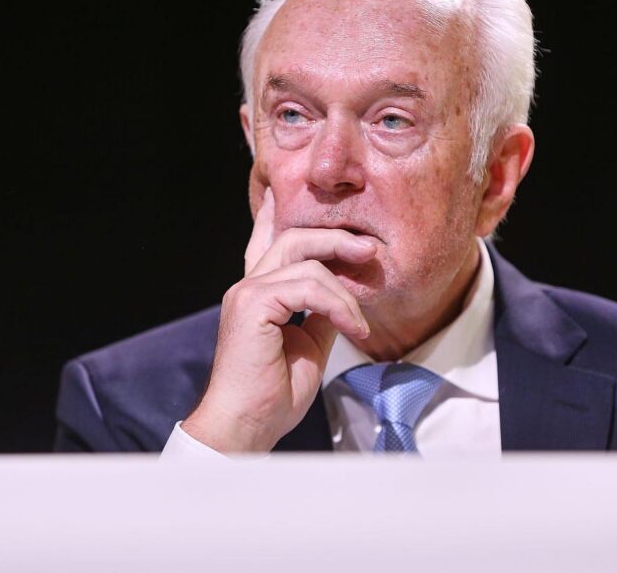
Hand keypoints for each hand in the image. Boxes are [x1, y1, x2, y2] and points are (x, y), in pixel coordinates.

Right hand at [181, 188, 375, 452]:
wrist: (246, 426)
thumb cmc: (273, 394)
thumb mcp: (309, 346)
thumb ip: (320, 314)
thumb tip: (344, 295)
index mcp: (258, 292)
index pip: (270, 238)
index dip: (282, 212)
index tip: (294, 191)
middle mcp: (249, 284)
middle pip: (295, 237)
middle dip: (336, 238)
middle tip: (371, 251)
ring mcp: (247, 291)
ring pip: (305, 259)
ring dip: (344, 285)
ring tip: (362, 318)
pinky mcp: (252, 303)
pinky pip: (307, 286)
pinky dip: (337, 304)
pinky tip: (353, 327)